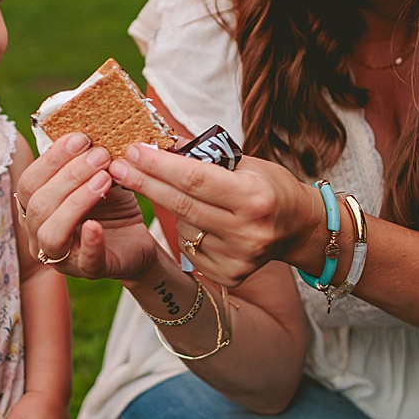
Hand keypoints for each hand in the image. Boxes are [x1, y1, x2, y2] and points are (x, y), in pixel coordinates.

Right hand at [15, 133, 159, 281]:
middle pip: (39, 205)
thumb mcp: (98, 177)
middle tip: (100, 154)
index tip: (80, 138)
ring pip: (52, 232)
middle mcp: (39, 234)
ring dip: (77, 201)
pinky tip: (97, 224)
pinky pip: (84, 259)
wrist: (137, 241)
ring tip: (105, 179)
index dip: (52, 159)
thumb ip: (87, 159)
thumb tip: (89, 127)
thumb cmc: (111, 207)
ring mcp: (61, 257)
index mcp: (36, 207)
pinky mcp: (89, 270)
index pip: (30, 182)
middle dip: (70, 175)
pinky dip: (89, 241)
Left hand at [107, 145, 323, 289]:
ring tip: (184, 195)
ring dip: (170, 208)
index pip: (194, 179)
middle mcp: (246, 232)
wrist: (300, 227)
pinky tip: (200, 221)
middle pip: (181, 204)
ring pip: (183, 227)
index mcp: (253, 198)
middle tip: (118, 166)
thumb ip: (204, 158)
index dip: (159, 165)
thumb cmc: (269, 187)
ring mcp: (238, 258)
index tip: (133, 150)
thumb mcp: (245, 164)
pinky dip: (187, 231)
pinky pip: (191, 248)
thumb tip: (159, 143)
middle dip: (145, 183)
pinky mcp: (230, 275)